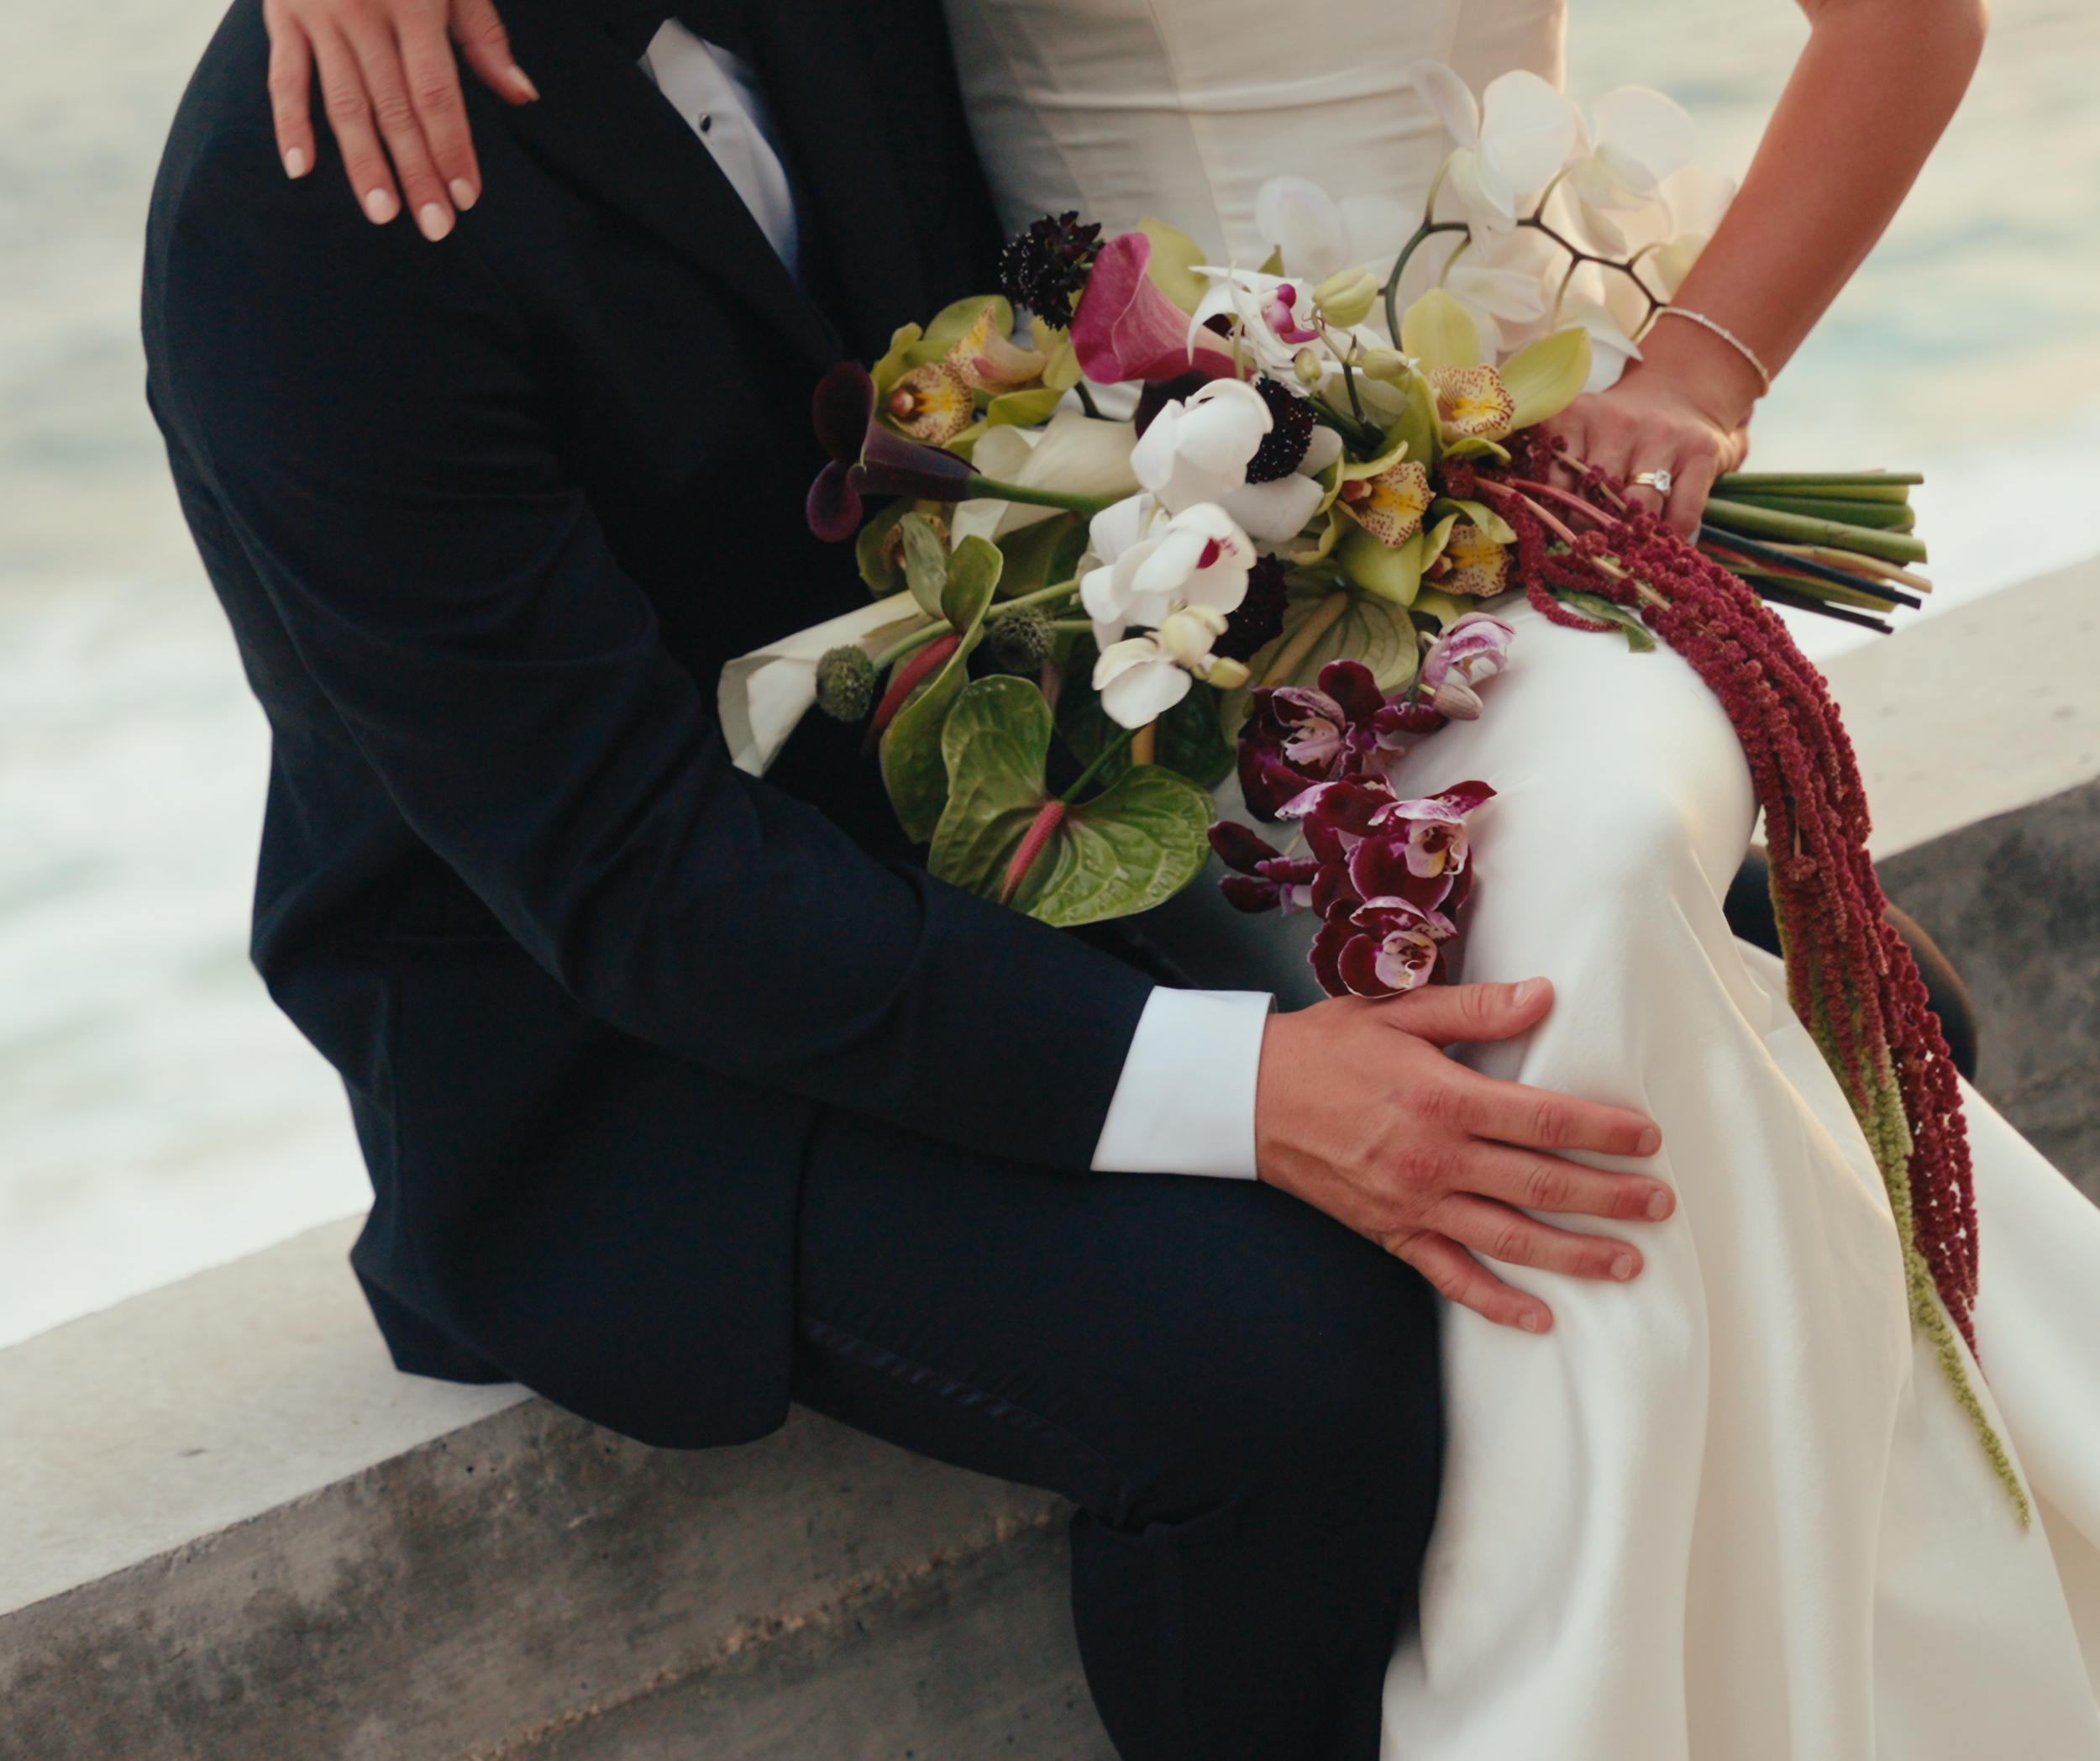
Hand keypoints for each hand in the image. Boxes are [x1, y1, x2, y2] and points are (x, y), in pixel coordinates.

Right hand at [266, 0, 536, 240]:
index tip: (466, 197)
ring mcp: (319, 15)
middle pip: (395, 109)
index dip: (453, 148)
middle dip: (416, 171)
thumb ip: (482, 34)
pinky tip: (300, 170)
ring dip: (362, 163)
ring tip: (382, 214)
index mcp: (415, 4)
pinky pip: (283, 78)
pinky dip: (288, 124)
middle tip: (434, 227)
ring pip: (344, 103)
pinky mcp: (281, 14)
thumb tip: (521, 94)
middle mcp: (365, 13)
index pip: (438, 93)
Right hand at [1255, 978, 1670, 1332]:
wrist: (1249, 1098)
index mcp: (1443, 1097)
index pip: (1544, 1120)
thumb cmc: (1324, 1048)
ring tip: (1628, 1263)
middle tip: (1661, 1206)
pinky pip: (1451, 1276)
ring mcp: (1414, 1203)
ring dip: (1574, 1255)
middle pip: (1542, 1184)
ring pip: (1510, 1239)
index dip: (1604, 1131)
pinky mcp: (1392, 1232)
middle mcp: (1435, 1158)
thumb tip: (1543, 995)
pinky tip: (1539, 1317)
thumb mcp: (1396, 1010)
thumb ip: (1474, 1008)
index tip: (1648, 1140)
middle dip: (1610, 1197)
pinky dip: (1496, 1302)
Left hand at [1547, 349, 1752, 538]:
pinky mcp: (1701, 452)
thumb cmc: (1617, 431)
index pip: (1552, 481)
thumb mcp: (1576, 434)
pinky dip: (1670, 537)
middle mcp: (1620, 422)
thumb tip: (1529, 523)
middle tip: (1588, 553)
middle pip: (1594, 499)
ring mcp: (1663, 436)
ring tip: (1622, 551)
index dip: (1551, 518)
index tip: (1551, 538)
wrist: (1682, 395)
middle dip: (1588, 534)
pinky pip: (1681, 514)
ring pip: (1638, 509)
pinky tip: (1659, 541)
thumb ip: (1550, 469)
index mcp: (1576, 416)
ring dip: (1629, 539)